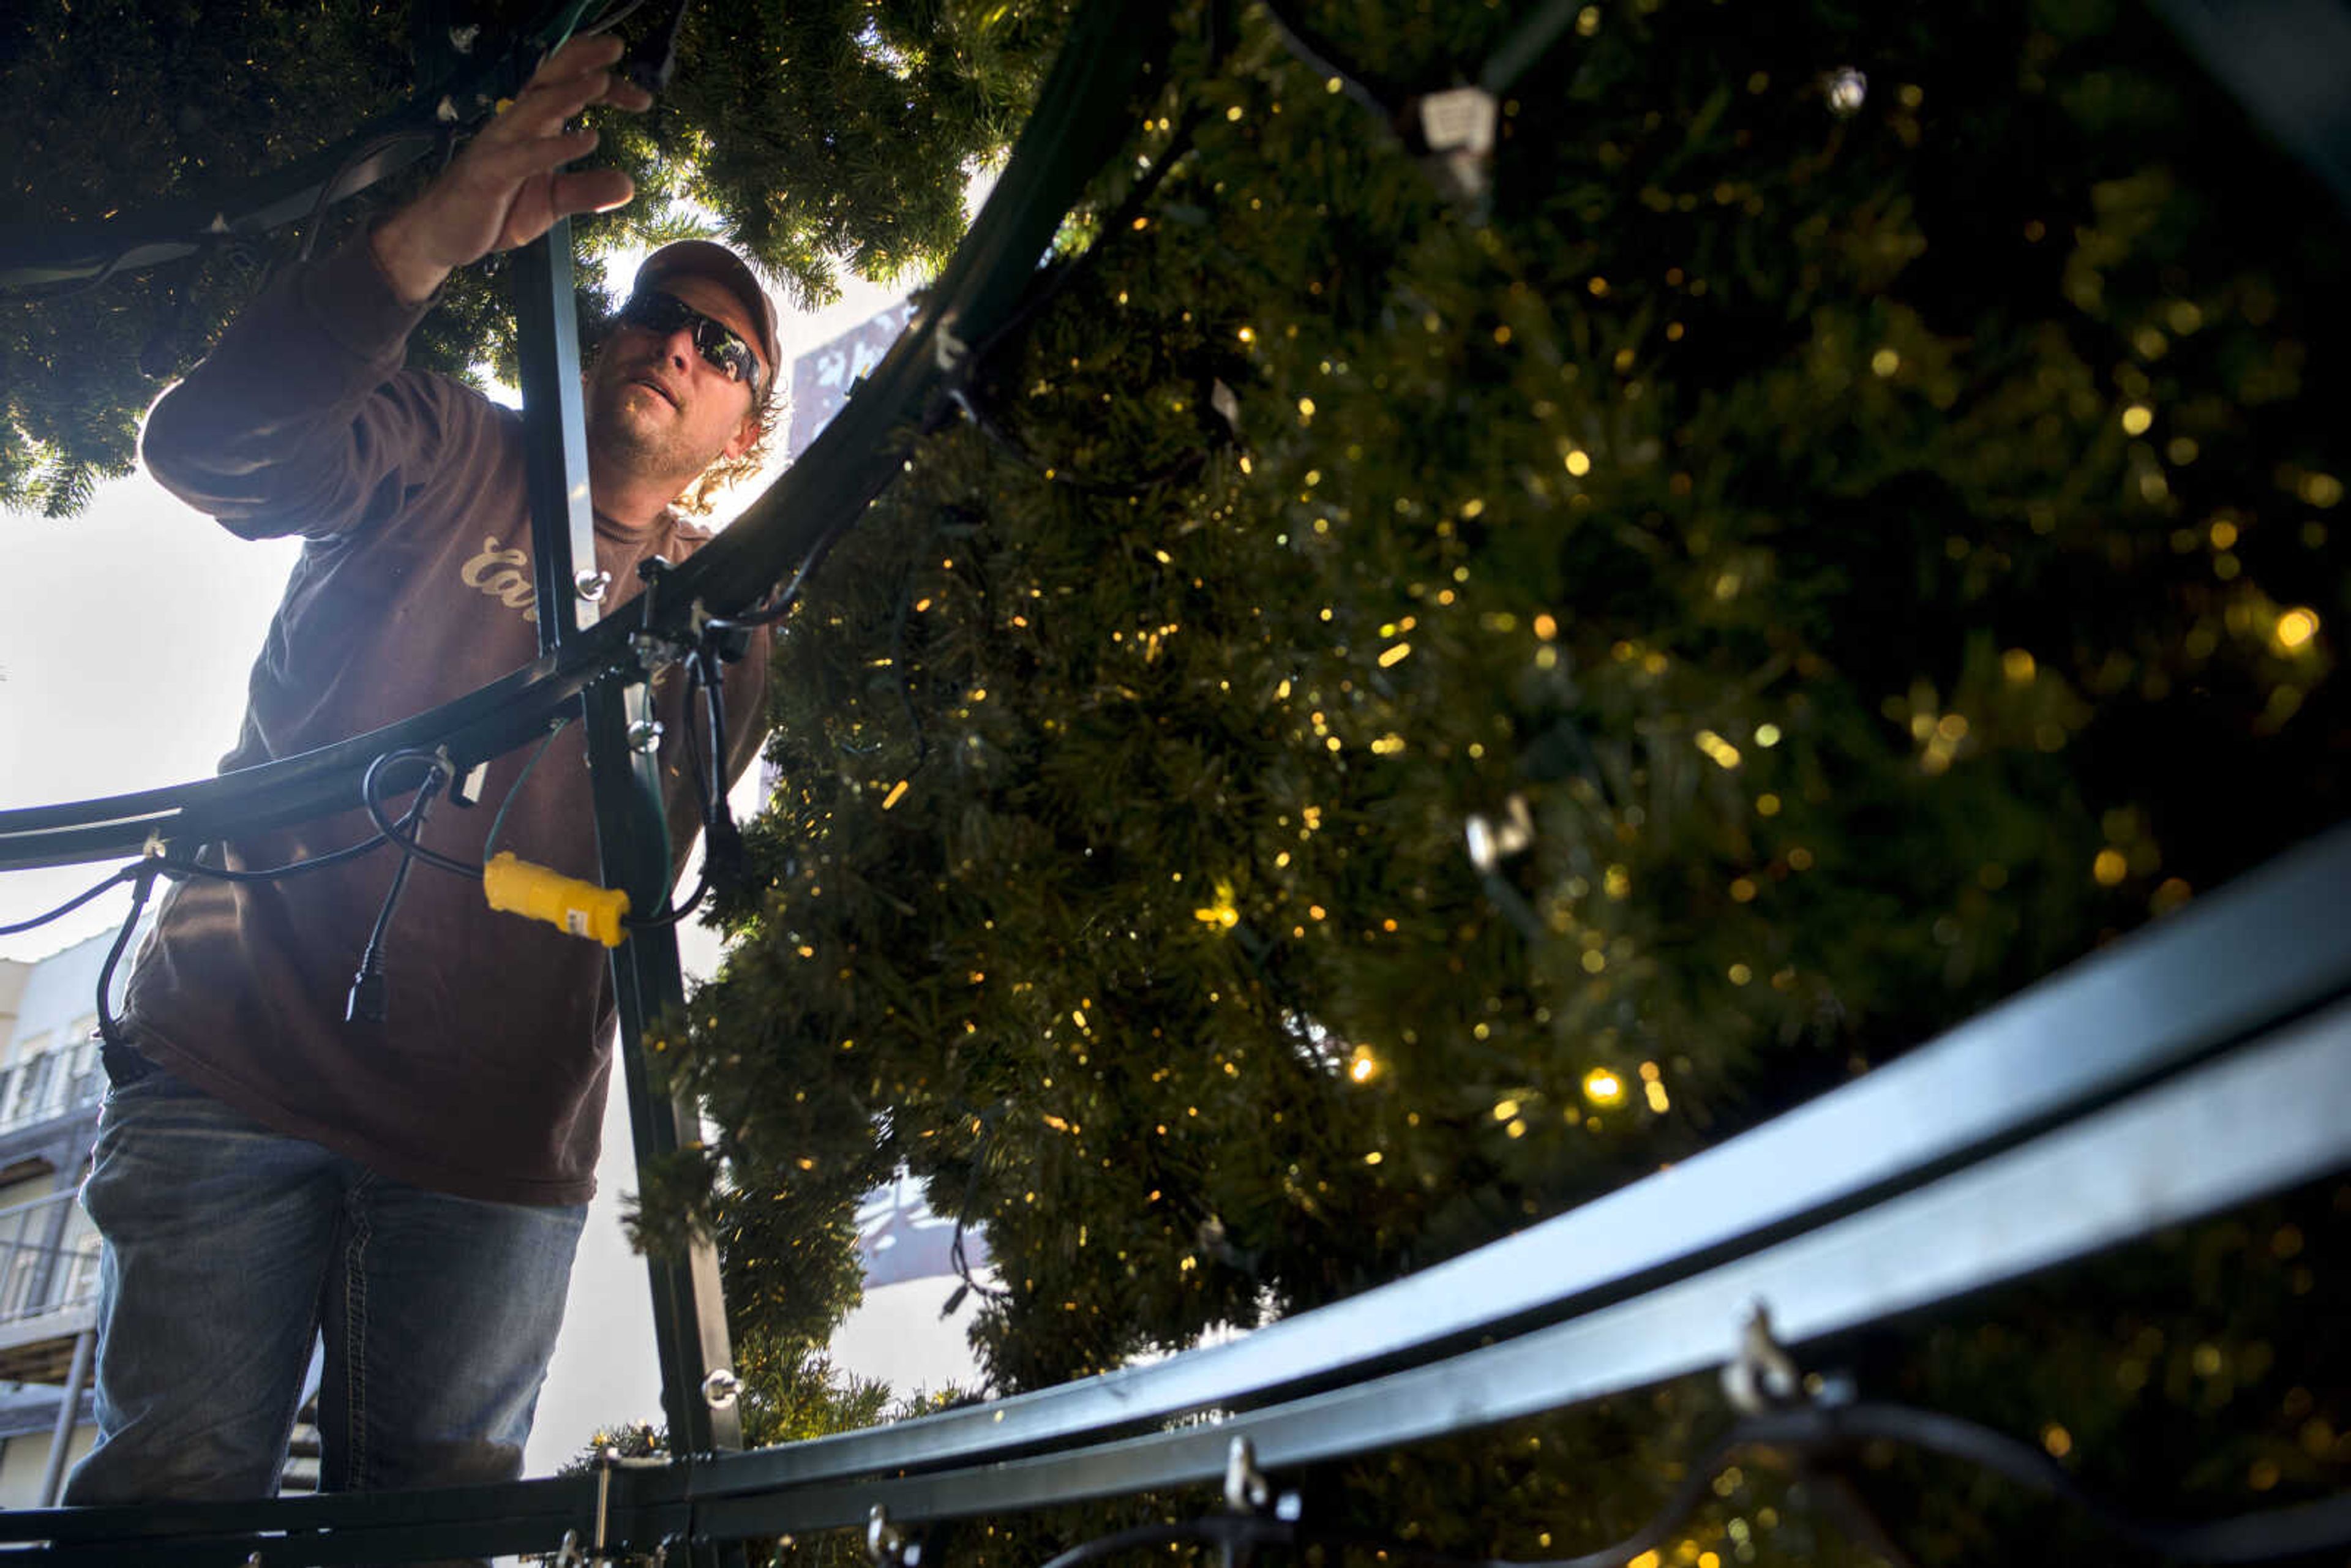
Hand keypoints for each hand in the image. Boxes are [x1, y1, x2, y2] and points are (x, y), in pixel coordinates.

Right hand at [370, 34, 652, 303]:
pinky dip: (557, 146)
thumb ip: (586, 191)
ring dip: (570, 92)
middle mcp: (516, 126)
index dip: (602, 85)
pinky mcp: (490, 172)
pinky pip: (526, 154)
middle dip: (581, 61)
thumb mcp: (551, 202)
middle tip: (616, 47)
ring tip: (603, 81)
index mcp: (532, 127)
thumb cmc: (496, 209)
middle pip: (548, 80)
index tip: (642, 95)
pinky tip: (588, 139)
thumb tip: (628, 185)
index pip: (567, 90)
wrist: (443, 236)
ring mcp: (500, 145)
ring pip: (536, 107)